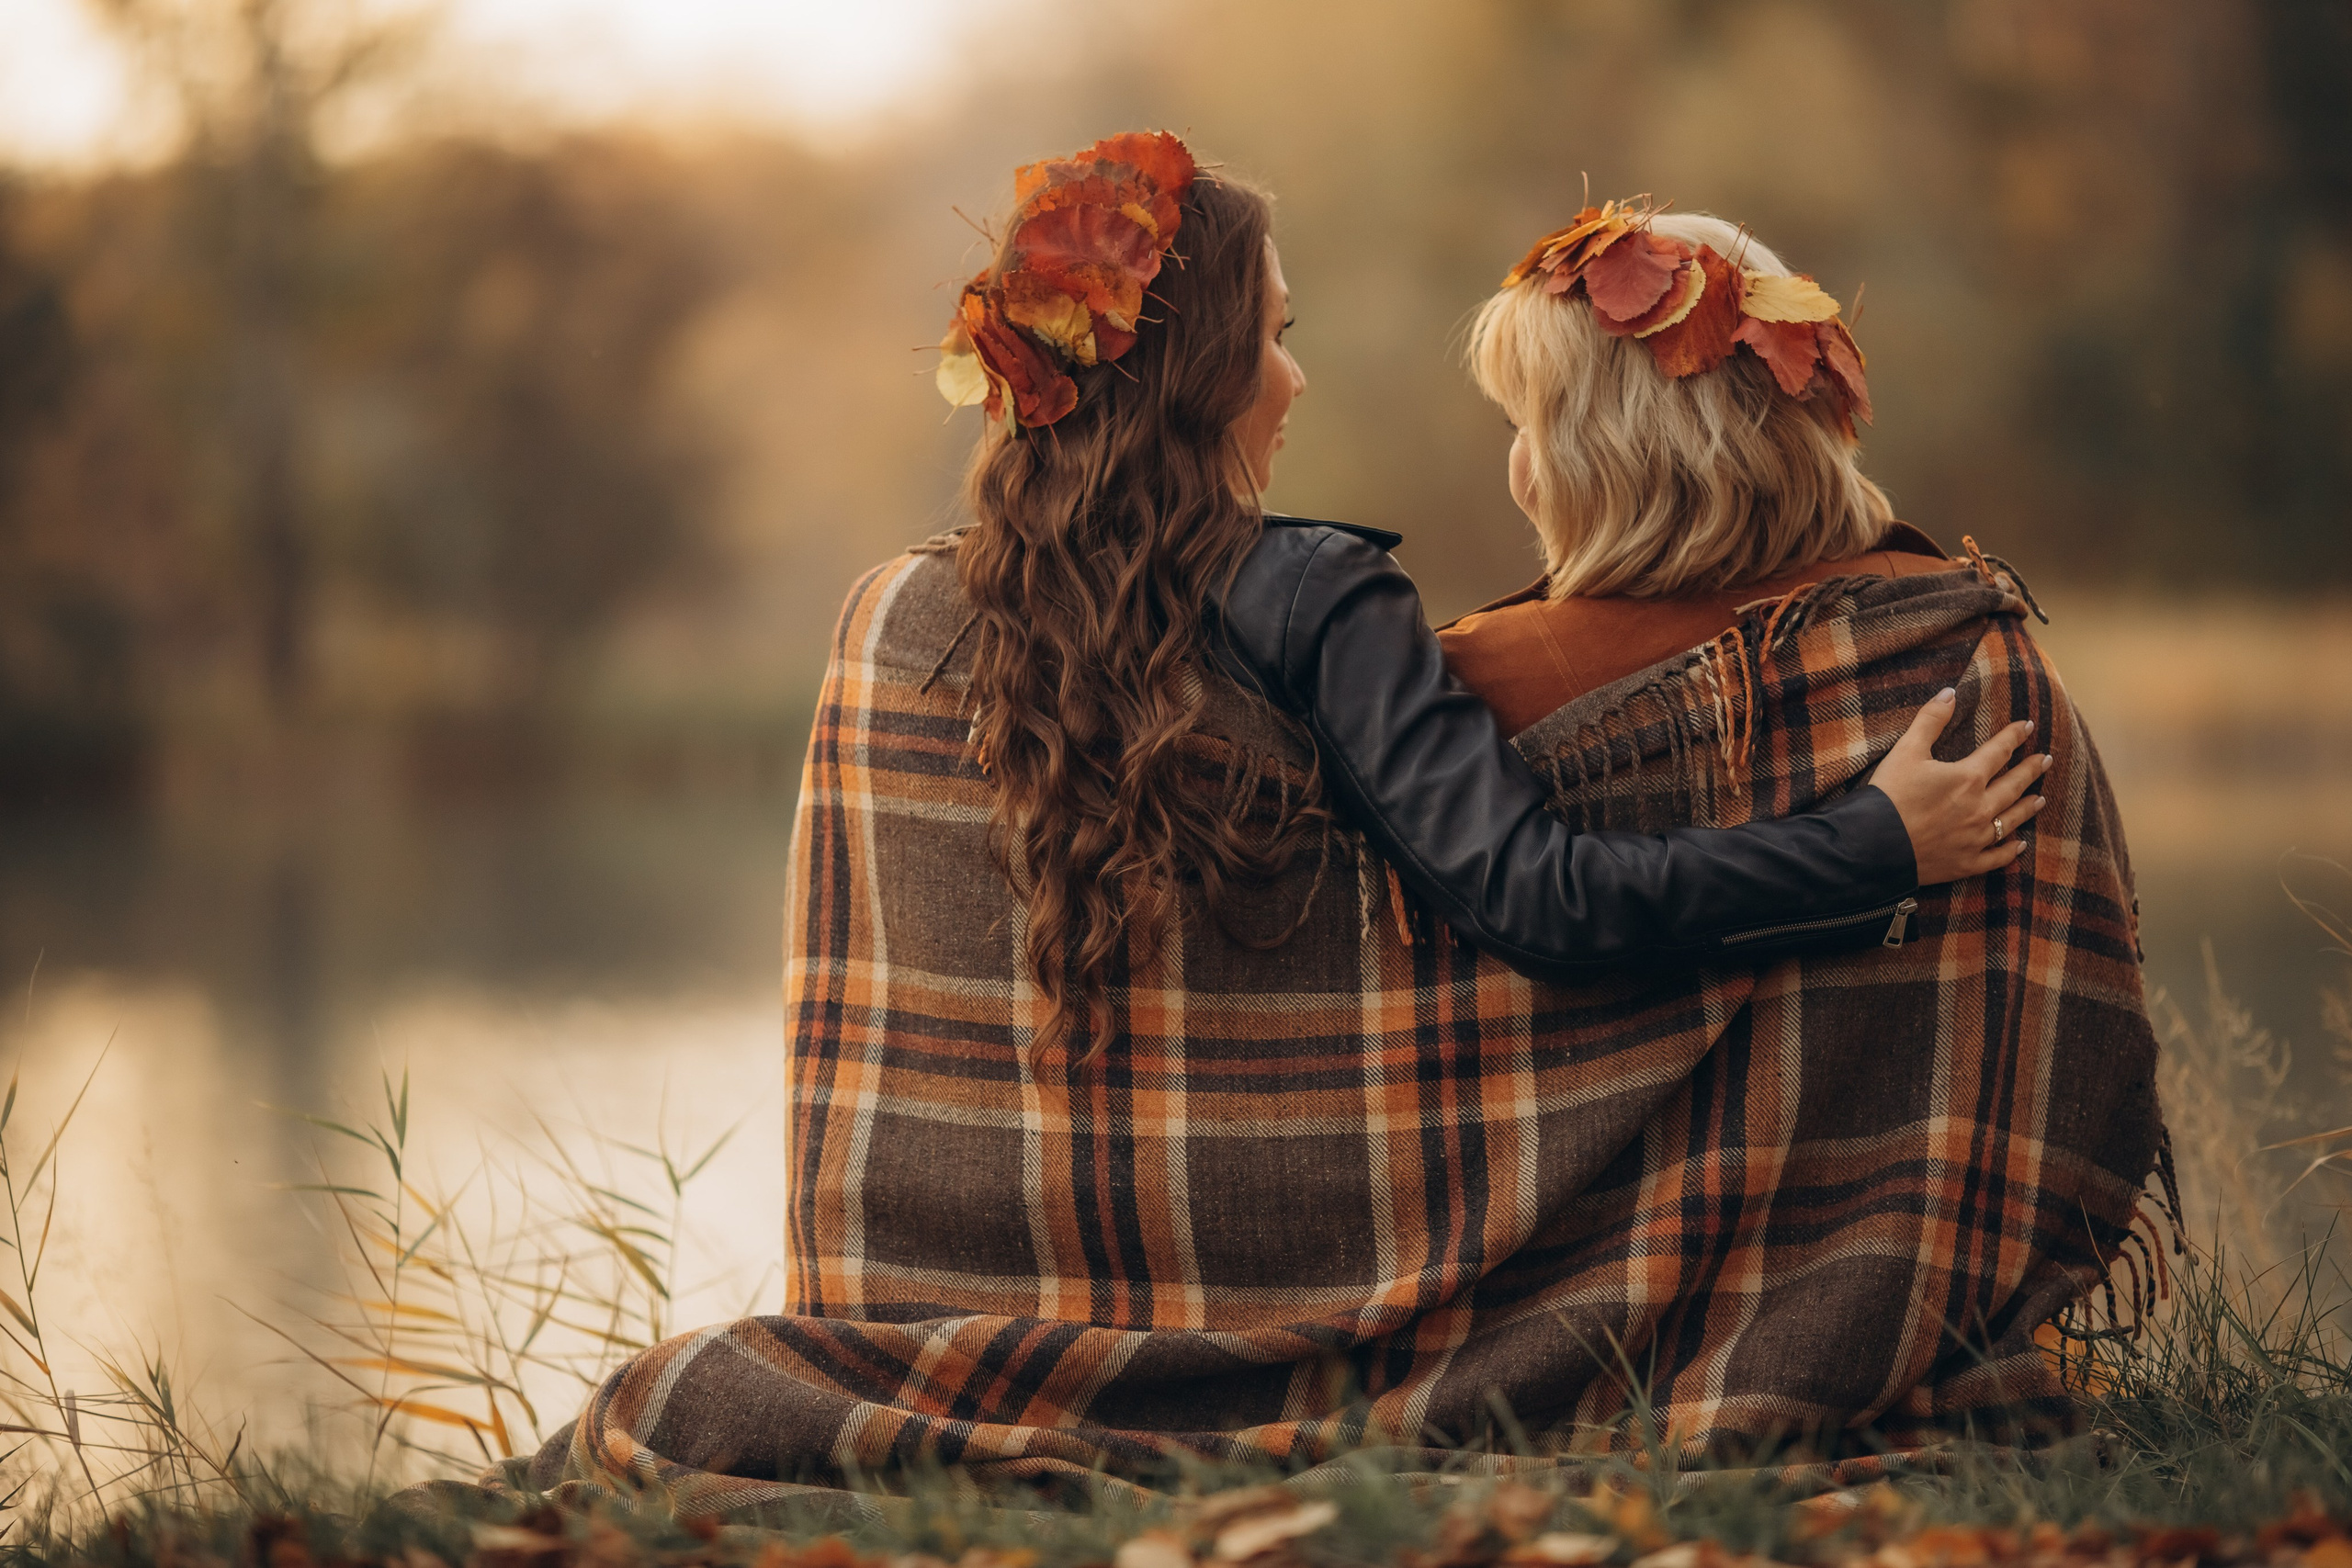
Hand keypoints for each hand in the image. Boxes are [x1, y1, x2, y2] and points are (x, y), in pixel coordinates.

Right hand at [1871, 688, 2050, 884]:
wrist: (1874, 845)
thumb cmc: (1889, 796)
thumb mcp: (1905, 750)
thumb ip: (1930, 720)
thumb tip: (1949, 693)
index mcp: (1967, 778)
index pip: (1999, 751)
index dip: (2014, 736)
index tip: (2028, 726)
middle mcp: (1979, 808)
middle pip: (2013, 785)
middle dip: (2030, 770)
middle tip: (2045, 760)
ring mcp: (1976, 838)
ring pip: (2011, 820)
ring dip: (2027, 807)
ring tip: (2040, 798)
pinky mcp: (1966, 863)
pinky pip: (1996, 857)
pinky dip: (2010, 851)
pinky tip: (2019, 845)